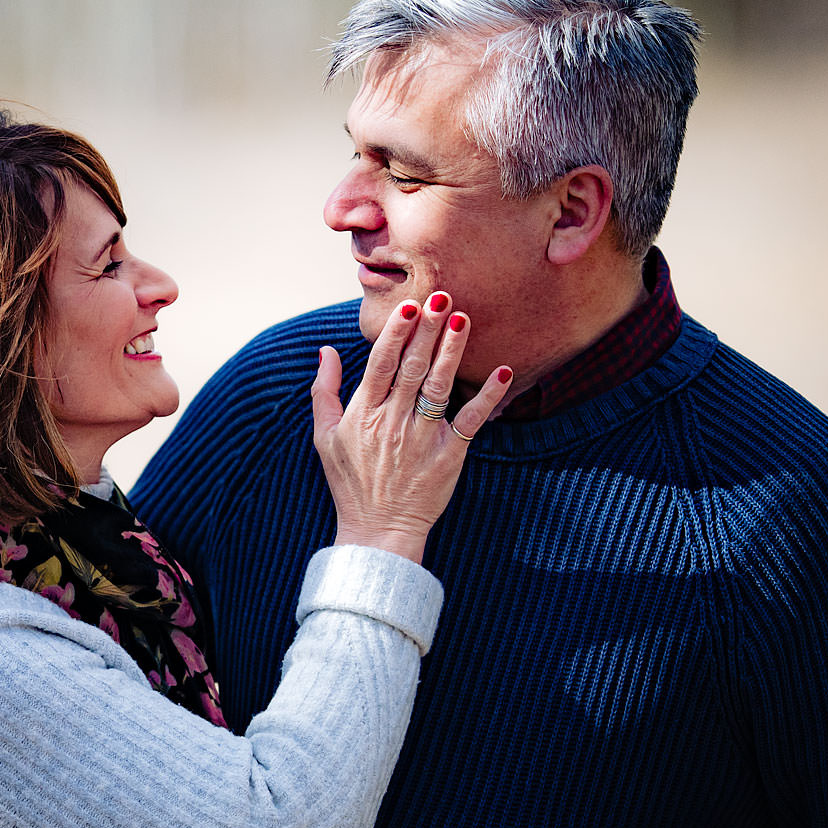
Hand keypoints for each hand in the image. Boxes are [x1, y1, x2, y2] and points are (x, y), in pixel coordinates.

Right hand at [311, 292, 513, 561]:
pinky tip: (502, 372)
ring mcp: (423, 438)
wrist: (377, 530)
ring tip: (463, 319)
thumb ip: (324, 391)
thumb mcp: (325, 436)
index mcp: (364, 414)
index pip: (381, 364)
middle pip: (413, 367)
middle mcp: (393, 422)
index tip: (409, 308)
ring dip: (453, 351)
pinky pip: (471, 421)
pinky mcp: (449, 455)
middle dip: (428, 330)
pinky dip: (488, 397)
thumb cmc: (351, 482)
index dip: (396, 334)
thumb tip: (326, 351)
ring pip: (440, 386)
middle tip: (442, 296)